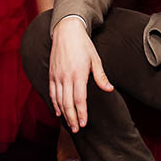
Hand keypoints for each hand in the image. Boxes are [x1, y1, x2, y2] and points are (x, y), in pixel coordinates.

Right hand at [49, 16, 112, 131]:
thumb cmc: (83, 44)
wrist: (66, 31)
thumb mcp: (95, 59)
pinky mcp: (51, 74)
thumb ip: (100, 76)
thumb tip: (109, 89)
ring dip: (63, 114)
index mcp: (78, 74)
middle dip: (72, 118)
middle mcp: (65, 77)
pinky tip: (58, 111)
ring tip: (69, 124)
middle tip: (77, 130)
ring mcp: (57, 76)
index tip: (84, 124)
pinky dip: (54, 103)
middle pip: (67, 103)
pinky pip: (51, 92)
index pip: (79, 99)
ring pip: (58, 100)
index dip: (81, 113)